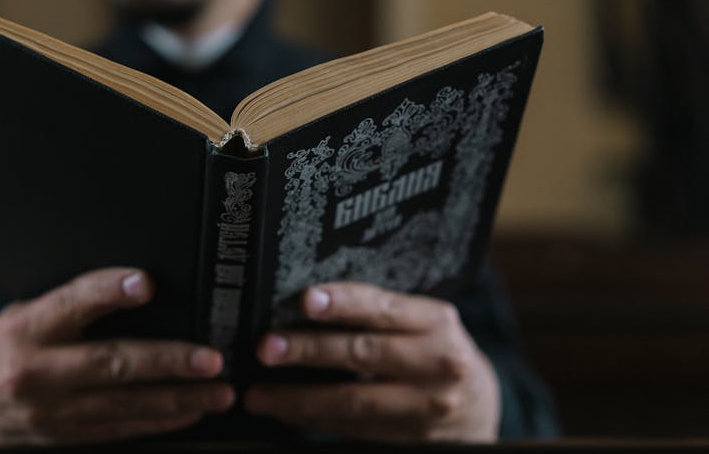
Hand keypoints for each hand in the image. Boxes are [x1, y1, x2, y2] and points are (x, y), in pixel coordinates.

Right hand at [0, 268, 233, 443]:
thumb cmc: (6, 346)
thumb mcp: (25, 314)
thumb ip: (70, 306)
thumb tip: (139, 286)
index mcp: (25, 329)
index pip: (71, 303)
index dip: (108, 291)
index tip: (146, 283)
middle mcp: (36, 371)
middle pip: (111, 364)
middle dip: (168, 362)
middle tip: (211, 359)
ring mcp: (51, 411)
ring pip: (125, 404)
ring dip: (178, 399)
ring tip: (219, 391)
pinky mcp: (65, 436)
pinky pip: (120, 429)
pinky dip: (160, 420)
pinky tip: (191, 411)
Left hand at [244, 283, 499, 441]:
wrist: (479, 405)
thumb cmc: (435, 349)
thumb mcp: (423, 322)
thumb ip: (379, 313)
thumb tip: (307, 303)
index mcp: (436, 323)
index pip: (383, 308)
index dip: (343, 303)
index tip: (305, 301)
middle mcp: (437, 364)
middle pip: (363, 355)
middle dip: (309, 350)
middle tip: (267, 347)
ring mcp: (425, 406)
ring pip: (353, 402)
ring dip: (299, 398)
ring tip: (259, 394)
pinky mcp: (410, 438)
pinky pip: (353, 429)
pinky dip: (314, 419)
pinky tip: (285, 412)